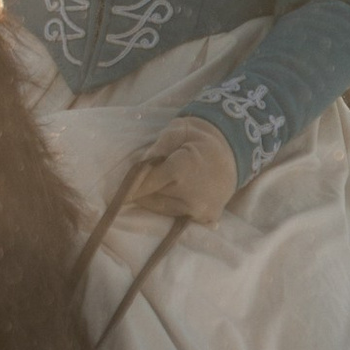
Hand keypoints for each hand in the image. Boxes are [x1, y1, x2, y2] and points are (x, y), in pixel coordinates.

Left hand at [119, 116, 240, 225]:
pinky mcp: (206, 217)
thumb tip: (137, 168)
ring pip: (162, 210)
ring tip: (167, 183)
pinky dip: (174, 206)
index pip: (145, 185)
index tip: (118, 190)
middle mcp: (191, 195)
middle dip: (146, 189)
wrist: (232, 150)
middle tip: (149, 178)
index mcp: (182, 170)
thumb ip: (155, 149)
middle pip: (151, 199)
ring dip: (158, 199)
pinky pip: (179, 216)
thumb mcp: (176, 131)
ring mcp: (200, 209)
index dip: (131, 185)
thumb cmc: (199, 138)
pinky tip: (179, 194)